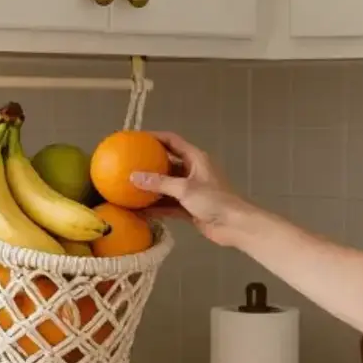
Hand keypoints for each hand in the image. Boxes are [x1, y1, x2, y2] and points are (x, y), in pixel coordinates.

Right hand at [131, 133, 247, 246]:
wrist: (235, 225)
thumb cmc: (214, 200)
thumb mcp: (186, 189)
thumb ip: (160, 183)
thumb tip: (133, 177)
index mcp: (195, 159)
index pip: (172, 141)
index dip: (155, 137)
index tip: (136, 137)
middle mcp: (192, 171)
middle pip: (167, 163)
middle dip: (149, 164)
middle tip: (128, 164)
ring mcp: (190, 190)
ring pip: (166, 186)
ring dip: (150, 188)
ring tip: (128, 187)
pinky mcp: (189, 207)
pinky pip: (168, 204)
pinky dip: (156, 206)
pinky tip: (139, 210)